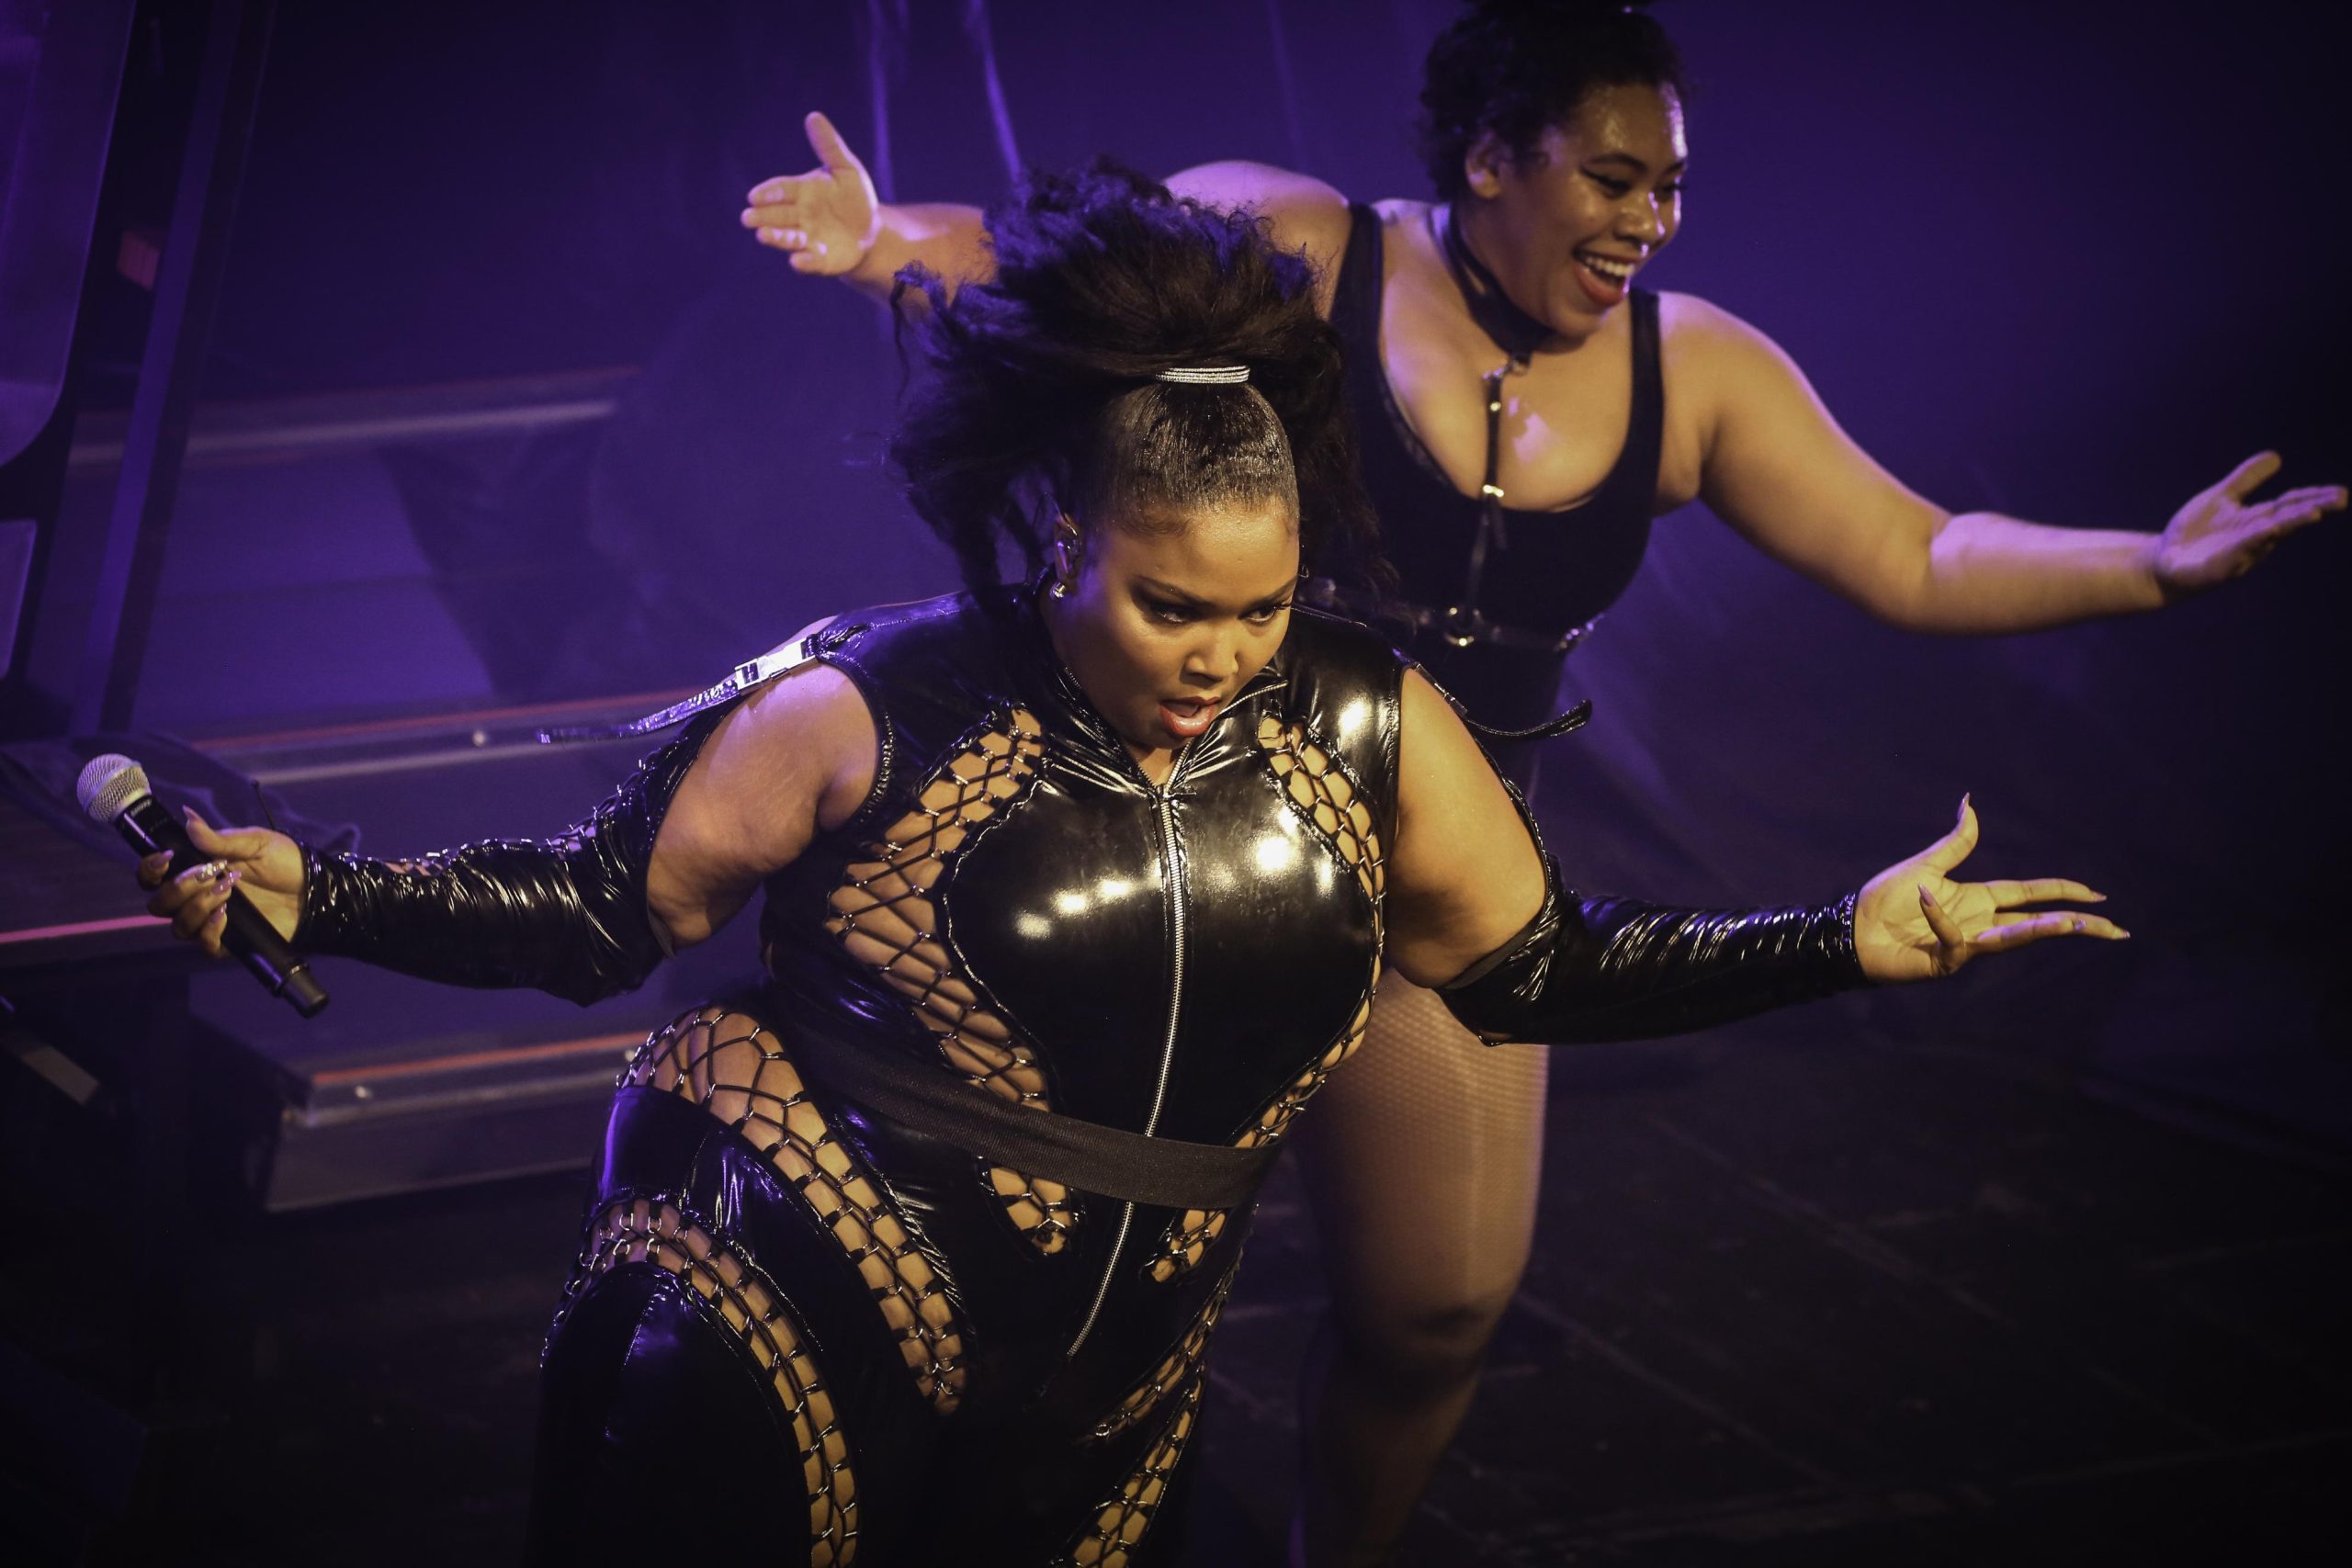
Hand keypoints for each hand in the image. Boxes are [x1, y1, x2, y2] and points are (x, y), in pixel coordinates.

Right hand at [137, 809, 302, 957]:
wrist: (314, 888)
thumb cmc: (285, 862)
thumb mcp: (255, 843)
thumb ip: (220, 839)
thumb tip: (188, 816)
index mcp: (197, 871)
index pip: (154, 877)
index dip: (150, 870)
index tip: (167, 859)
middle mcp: (197, 898)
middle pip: (159, 903)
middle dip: (178, 888)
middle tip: (211, 873)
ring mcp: (211, 921)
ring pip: (178, 926)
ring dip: (197, 907)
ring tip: (228, 890)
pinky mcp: (230, 942)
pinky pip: (204, 946)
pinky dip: (209, 932)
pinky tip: (225, 915)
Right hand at [740, 110, 878, 275]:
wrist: (870, 230)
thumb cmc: (853, 196)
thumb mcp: (846, 169)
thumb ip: (829, 147)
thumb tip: (813, 116)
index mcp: (802, 192)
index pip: (782, 190)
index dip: (769, 193)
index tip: (755, 195)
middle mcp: (799, 216)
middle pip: (778, 215)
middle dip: (763, 216)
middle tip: (748, 218)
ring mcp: (808, 239)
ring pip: (788, 239)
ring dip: (777, 238)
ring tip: (763, 235)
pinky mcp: (820, 260)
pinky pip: (810, 262)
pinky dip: (803, 262)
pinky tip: (797, 261)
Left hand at [1854, 797, 2125, 982]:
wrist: (1851, 930)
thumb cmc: (1884, 901)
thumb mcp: (1925, 866)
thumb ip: (1955, 841)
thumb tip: (1969, 803)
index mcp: (1979, 900)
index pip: (2031, 895)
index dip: (2063, 893)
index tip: (2098, 895)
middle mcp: (1980, 924)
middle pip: (2037, 924)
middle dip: (2076, 926)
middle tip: (2114, 930)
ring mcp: (1965, 945)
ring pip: (2013, 939)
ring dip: (2041, 931)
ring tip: (2072, 924)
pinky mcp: (1943, 961)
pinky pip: (1954, 939)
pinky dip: (1941, 920)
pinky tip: (1925, 900)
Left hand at [2152, 452, 2344, 597]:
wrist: (2164, 561)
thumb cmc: (2196, 532)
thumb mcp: (2221, 498)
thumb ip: (2246, 479)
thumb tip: (2277, 456)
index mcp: (2257, 520)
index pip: (2291, 505)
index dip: (2314, 497)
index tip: (2339, 492)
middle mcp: (2254, 538)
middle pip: (2288, 520)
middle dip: (2313, 509)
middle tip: (2340, 500)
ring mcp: (2238, 554)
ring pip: (2268, 537)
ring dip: (2290, 525)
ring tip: (2313, 513)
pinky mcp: (2218, 568)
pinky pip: (2237, 554)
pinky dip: (2253, 543)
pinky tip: (2268, 531)